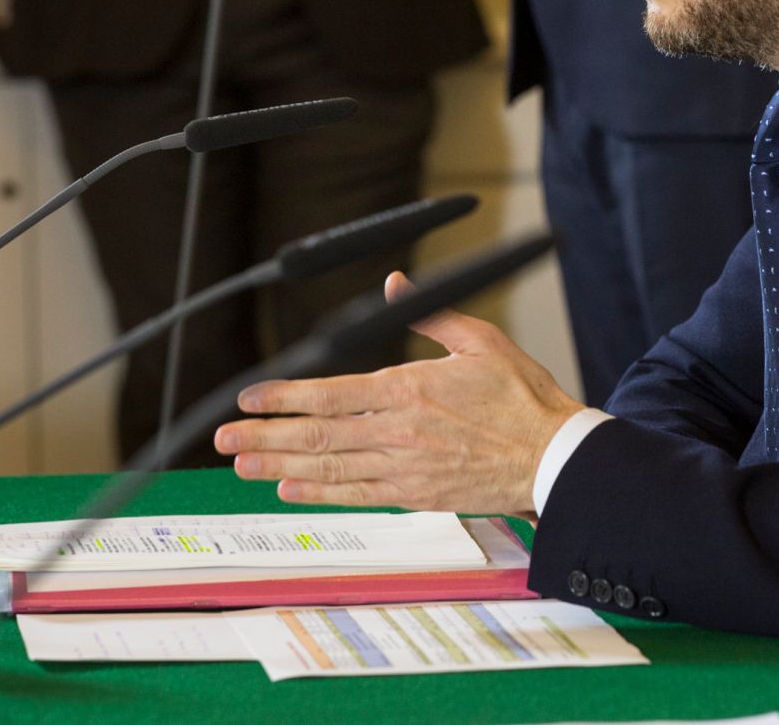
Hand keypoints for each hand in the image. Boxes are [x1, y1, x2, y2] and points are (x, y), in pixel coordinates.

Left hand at [214, 271, 581, 515]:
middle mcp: (399, 431)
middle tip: (225, 437)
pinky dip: (320, 492)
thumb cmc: (523, 398)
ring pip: (329, 468)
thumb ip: (430, 314)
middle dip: (265, 436)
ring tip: (243, 464)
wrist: (553, 456)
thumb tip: (394, 284)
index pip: (331, 394)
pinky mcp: (417, 494)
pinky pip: (357, 495)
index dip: (284, 396)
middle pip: (317, 436)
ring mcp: (405, 467)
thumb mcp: (481, 341)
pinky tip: (291, 490)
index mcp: (411, 389)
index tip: (250, 398)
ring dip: (280, 467)